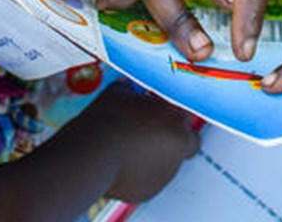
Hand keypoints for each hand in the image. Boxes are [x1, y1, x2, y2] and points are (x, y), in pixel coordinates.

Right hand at [89, 85, 201, 203]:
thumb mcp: (119, 93)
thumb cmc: (105, 122)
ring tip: (129, 149)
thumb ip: (133, 92)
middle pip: (190, 141)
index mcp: (176, 117)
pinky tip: (122, 165)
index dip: (171, 110)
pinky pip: (150, 179)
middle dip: (176, 137)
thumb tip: (128, 90)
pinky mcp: (150, 191)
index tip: (157, 108)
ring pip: (169, 163)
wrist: (91, 155)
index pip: (186, 111)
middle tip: (155, 132)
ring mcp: (166, 171)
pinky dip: (141, 174)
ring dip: (157, 156)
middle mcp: (178, 146)